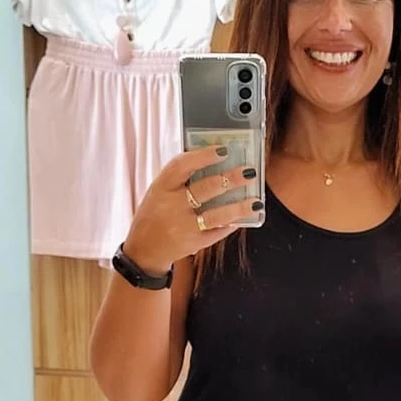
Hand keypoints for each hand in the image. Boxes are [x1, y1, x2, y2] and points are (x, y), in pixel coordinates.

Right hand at [124, 148, 259, 272]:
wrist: (144, 250)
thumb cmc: (155, 214)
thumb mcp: (159, 192)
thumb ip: (180, 178)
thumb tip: (216, 161)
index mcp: (161, 187)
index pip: (182, 166)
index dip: (203, 156)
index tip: (223, 150)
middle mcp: (171, 206)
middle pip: (205, 188)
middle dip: (231, 179)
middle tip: (249, 172)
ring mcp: (183, 226)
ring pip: (216, 215)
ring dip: (239, 207)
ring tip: (256, 201)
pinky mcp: (193, 243)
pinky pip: (217, 232)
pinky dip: (231, 224)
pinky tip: (244, 217)